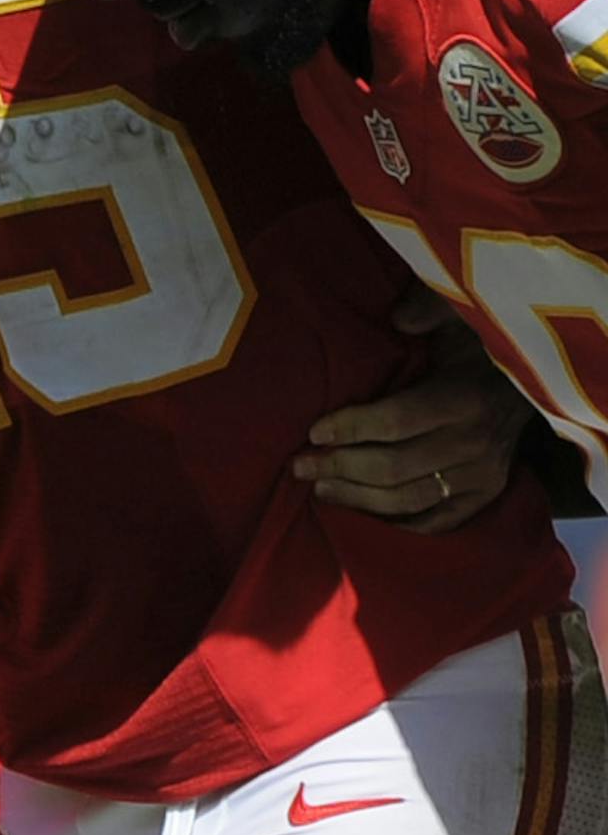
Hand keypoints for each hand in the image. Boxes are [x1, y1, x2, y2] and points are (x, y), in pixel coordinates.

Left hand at [293, 285, 535, 532]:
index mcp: (464, 398)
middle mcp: (474, 444)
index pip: (397, 421)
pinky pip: (437, 522)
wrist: (535, 384)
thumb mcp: (459, 317)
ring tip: (319, 488)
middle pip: (395, 466)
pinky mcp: (486, 496)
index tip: (312, 431)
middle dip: (341, 467)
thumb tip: (396, 319)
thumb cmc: (480, 347)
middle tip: (299, 466)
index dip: (352, 428)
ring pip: (410, 499)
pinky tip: (362, 517)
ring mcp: (482, 476)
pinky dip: (397, 524)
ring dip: (358, 498)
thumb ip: (428, 309)